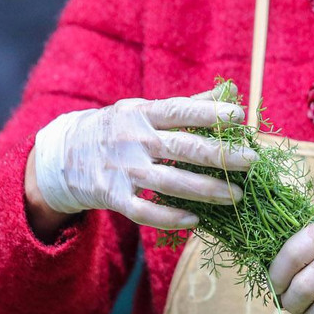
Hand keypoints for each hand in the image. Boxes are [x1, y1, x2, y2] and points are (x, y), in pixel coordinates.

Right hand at [25, 90, 254, 235]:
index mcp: (142, 113)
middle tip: (252, 162)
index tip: (239, 117)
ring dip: (206, 190)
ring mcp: (122, 169)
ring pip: (170, 182)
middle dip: (220, 156)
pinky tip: (196, 220)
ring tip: (235, 196)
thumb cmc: (117, 130)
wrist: (62, 155)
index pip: (179, 111)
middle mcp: (133, 140)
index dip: (209, 114)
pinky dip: (170, 218)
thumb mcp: (143, 110)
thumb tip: (229, 93)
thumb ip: (187, 105)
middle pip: (182, 148)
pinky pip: (145, 211)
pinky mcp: (113, 196)